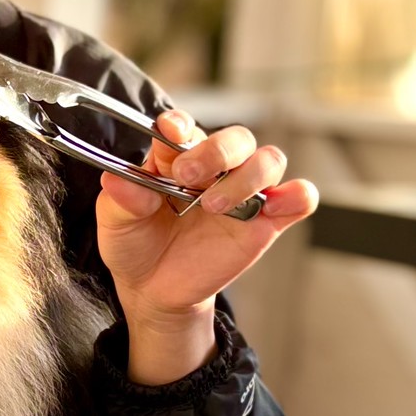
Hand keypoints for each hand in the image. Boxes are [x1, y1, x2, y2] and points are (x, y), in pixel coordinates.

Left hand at [94, 111, 318, 384]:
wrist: (154, 291)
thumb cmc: (136, 246)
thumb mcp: (116, 223)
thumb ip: (120, 198)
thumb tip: (117, 178)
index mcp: (176, 158)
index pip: (185, 127)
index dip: (180, 124)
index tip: (170, 130)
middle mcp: (215, 169)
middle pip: (236, 138)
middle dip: (215, 150)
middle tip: (187, 175)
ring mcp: (244, 193)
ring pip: (269, 160)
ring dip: (246, 176)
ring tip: (213, 206)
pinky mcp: (266, 222)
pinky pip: (299, 198)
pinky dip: (297, 195)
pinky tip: (275, 207)